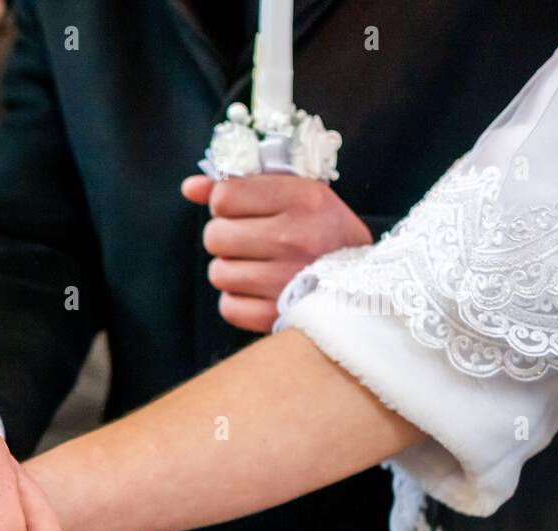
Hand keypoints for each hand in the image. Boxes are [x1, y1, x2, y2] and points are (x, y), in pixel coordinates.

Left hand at [182, 174, 372, 331]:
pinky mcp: (277, 316)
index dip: (227, 203)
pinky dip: (239, 300)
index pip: (224, 196)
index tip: (245, 210)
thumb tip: (190, 187)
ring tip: (259, 266)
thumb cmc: (322, 232)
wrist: (367, 284)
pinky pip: (227, 306)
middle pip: (214, 236)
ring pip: (217, 272)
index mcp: (304, 199)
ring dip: (231, 269)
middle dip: (227, 237)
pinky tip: (261, 291)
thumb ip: (239, 186)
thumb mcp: (295, 195)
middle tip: (251, 240)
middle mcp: (296, 239)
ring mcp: (286, 280)